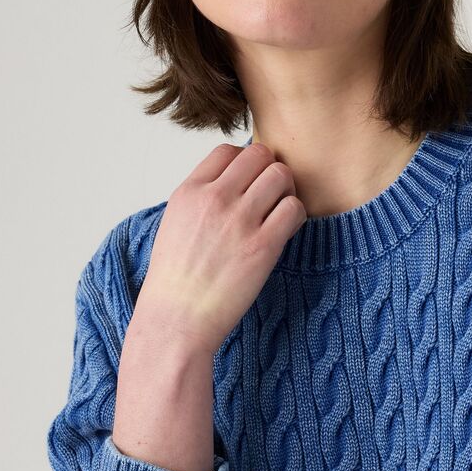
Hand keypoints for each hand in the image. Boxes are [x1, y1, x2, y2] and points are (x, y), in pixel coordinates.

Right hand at [133, 142, 306, 355]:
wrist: (176, 320)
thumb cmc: (176, 280)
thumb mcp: (175, 223)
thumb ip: (202, 197)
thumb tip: (233, 182)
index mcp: (189, 191)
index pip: (227, 150)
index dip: (243, 163)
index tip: (246, 184)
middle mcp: (214, 199)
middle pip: (259, 154)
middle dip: (268, 171)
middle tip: (268, 196)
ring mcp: (239, 220)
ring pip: (281, 175)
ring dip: (285, 191)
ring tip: (276, 214)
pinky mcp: (263, 245)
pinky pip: (294, 208)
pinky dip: (295, 216)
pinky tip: (283, 232)